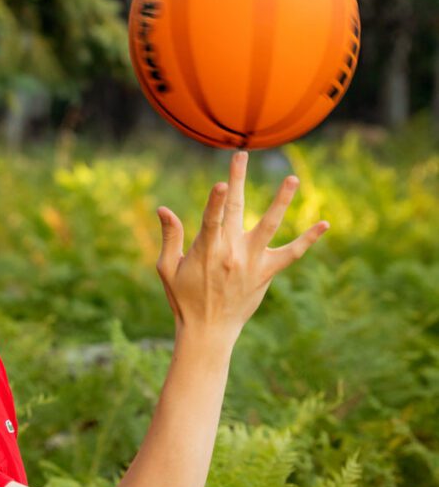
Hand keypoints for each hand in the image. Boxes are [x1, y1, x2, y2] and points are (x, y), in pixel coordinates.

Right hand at [156, 150, 328, 341]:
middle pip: (236, 209)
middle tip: (241, 155)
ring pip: (269, 225)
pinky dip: (308, 240)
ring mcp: (252, 262)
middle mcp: (231, 253)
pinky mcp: (266, 272)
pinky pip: (291, 254)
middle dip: (237, 180)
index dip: (216, 200)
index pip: (212, 219)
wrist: (209, 331)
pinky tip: (324, 224)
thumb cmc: (184, 299)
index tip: (222, 182)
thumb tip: (163, 209)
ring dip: (281, 201)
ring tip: (292, 179)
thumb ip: (170, 237)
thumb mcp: (168, 269)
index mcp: (206, 250)